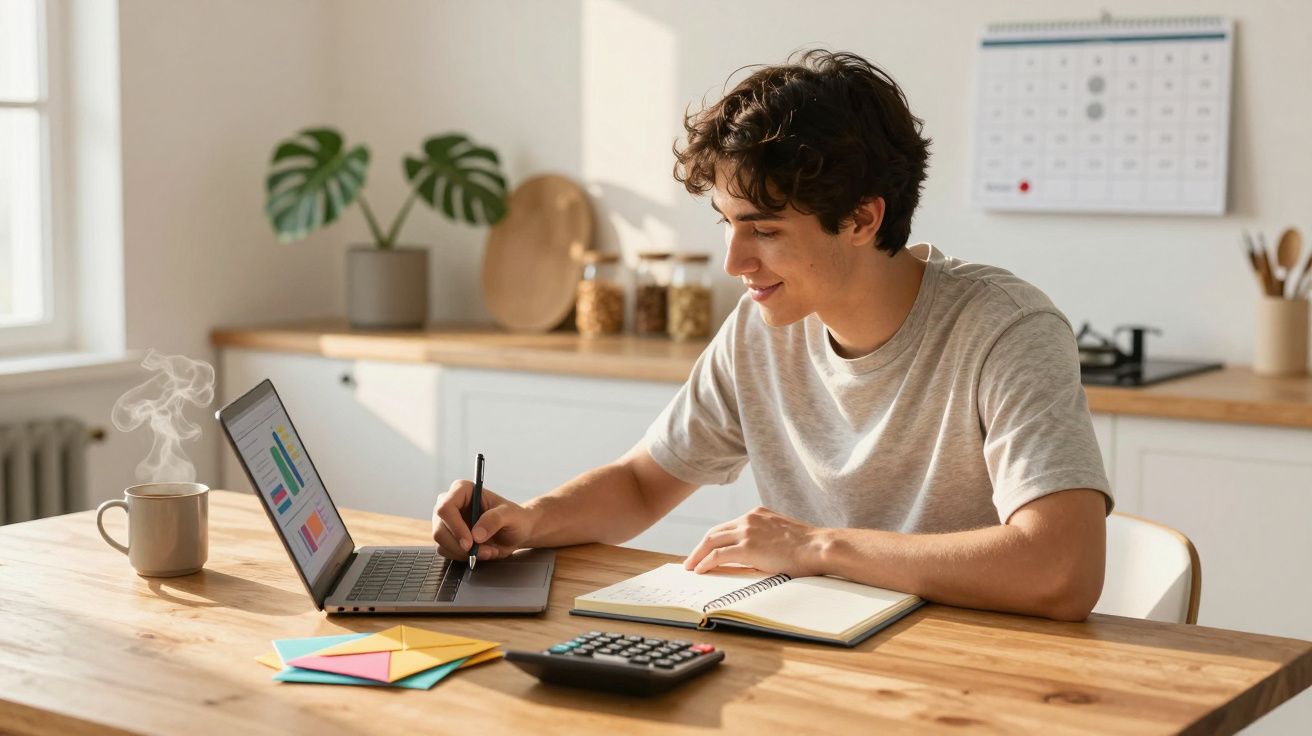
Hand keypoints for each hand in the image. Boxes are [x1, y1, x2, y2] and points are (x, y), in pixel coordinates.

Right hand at [431, 480, 533, 561]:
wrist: (516, 532)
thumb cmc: (514, 518)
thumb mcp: (510, 515)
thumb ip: (494, 520)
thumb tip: (476, 535)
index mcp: (462, 490)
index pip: (445, 508)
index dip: (455, 527)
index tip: (470, 543)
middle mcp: (450, 504)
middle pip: (440, 529)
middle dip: (462, 546)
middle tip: (485, 552)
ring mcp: (446, 522)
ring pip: (441, 543)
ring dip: (465, 553)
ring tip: (489, 551)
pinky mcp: (447, 537)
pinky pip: (447, 552)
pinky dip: (464, 557)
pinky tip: (481, 552)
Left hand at [683, 506, 826, 576]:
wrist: (818, 547)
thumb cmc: (807, 547)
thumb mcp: (782, 535)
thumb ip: (765, 538)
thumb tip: (755, 555)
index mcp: (757, 514)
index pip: (728, 526)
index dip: (714, 539)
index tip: (705, 550)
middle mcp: (748, 518)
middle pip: (714, 532)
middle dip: (700, 547)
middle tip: (691, 560)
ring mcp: (747, 531)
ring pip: (711, 541)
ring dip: (697, 555)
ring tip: (690, 568)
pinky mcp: (746, 547)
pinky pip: (718, 555)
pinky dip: (706, 563)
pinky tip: (701, 570)